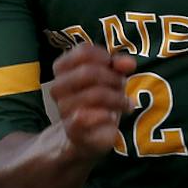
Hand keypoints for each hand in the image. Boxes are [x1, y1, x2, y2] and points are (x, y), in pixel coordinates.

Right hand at [51, 43, 135, 158]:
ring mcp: (63, 108)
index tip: (113, 65)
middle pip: (88, 72)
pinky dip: (105, 115)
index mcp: (62, 68)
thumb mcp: (110, 77)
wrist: (88, 136)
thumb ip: (118, 66)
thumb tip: (129, 64)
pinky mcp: (72, 129)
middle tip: (123, 85)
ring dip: (116, 98)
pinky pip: (85, 117)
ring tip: (124, 103)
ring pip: (94, 94)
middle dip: (112, 78)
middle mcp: (58, 87)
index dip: (103, 55)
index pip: (82, 51)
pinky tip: (112, 116)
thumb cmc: (99, 100)